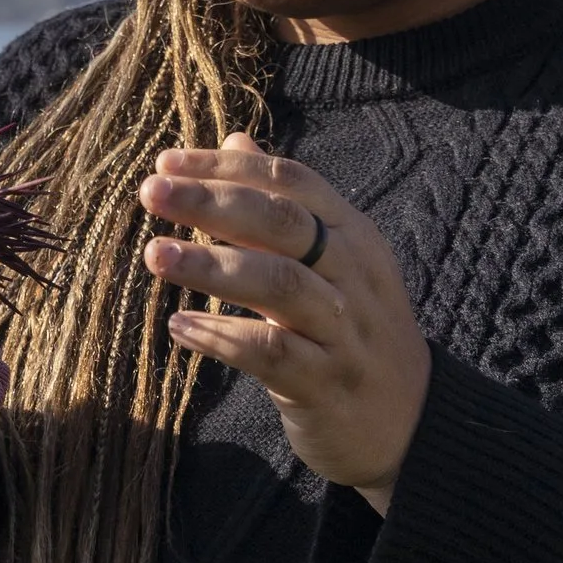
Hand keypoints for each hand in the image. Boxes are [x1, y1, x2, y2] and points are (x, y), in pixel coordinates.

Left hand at [137, 133, 429, 513]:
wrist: (411, 424)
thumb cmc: (351, 331)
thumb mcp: (330, 261)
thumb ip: (280, 203)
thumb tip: (233, 139)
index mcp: (353, 236)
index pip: (291, 181)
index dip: (227, 168)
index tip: (165, 163)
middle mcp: (355, 275)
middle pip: (285, 223)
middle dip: (214, 202)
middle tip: (151, 193)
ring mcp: (345, 332)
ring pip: (280, 285)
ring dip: (212, 266)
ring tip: (155, 255)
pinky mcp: (327, 384)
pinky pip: (273, 353)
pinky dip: (223, 337)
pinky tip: (179, 326)